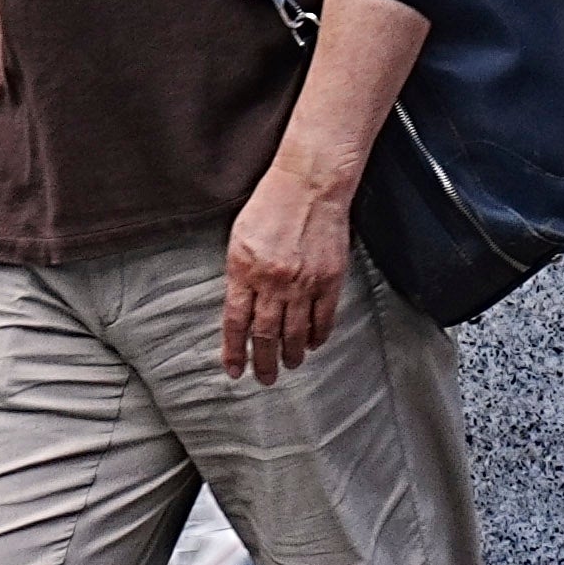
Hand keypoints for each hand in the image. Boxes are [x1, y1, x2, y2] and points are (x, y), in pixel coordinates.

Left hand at [224, 150, 360, 380]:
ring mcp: (303, 283)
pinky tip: (311, 344)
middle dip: (264, 362)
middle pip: (266, 335)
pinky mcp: (329, 279)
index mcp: (244, 271)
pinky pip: (323, 318)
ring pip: (294, 332)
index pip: (236, 322)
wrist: (309, 185)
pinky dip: (317, 336)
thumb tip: (241, 311)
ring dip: (290, 355)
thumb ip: (239, 276)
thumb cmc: (270, 206)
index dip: (234, 351)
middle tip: (264, 379)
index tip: (235, 370)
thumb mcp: (240, 239)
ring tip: (288, 366)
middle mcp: (273, 282)